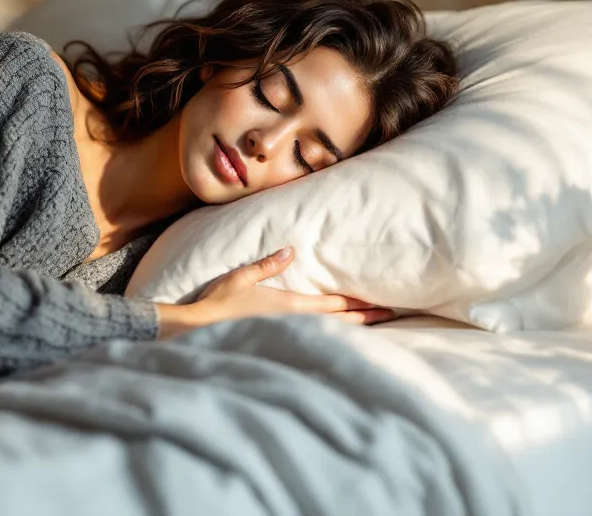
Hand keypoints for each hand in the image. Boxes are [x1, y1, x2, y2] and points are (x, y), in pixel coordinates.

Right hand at [155, 247, 395, 338]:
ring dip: (355, 328)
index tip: (384, 303)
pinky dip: (334, 336)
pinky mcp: (280, 340)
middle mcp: (295, 322)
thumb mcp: (242, 277)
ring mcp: (288, 334)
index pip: (335, 305)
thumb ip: (269, 265)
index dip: (361, 304)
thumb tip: (292, 251)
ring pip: (330, 333)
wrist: (198, 331)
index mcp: (292, 306)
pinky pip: (315, 338)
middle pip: (340, 322)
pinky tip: (340, 337)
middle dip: (367, 318)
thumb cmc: (219, 302)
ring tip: (375, 325)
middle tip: (392, 314)